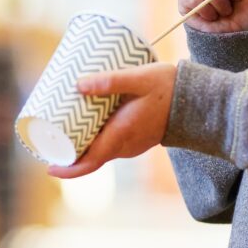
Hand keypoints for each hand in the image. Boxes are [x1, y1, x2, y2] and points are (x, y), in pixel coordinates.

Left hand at [46, 62, 175, 178]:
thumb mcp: (139, 79)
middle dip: (68, 152)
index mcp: (121, 136)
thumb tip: (78, 84)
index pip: (89, 162)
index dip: (67, 169)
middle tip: (48, 137)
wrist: (199, 101)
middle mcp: (124, 146)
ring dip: (82, 143)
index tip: (49, 168)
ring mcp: (131, 144)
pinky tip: (88, 121)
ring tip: (63, 125)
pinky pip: (110, 143)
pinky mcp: (136, 138)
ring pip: (100, 150)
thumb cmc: (169, 88)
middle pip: (90, 157)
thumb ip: (110, 81)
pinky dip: (96, 137)